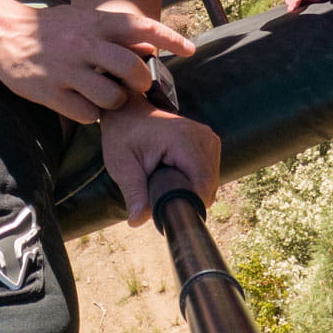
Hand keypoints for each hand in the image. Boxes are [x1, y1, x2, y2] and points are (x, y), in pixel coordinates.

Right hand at [0, 2, 197, 124]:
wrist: (4, 33)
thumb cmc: (51, 28)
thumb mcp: (83, 20)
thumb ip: (114, 32)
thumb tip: (149, 44)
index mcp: (95, 23)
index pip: (142, 26)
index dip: (170, 38)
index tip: (191, 50)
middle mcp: (85, 45)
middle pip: (131, 68)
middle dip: (141, 82)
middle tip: (136, 86)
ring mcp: (68, 70)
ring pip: (111, 96)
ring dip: (116, 101)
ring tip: (106, 96)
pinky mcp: (52, 92)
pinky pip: (87, 113)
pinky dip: (91, 113)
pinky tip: (83, 104)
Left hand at [102, 99, 220, 226]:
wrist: (129, 112)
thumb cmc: (123, 135)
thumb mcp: (122, 165)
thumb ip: (133, 193)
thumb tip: (137, 221)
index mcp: (184, 139)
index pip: (203, 183)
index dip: (189, 204)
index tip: (168, 213)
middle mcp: (203, 136)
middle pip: (209, 185)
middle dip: (187, 199)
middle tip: (160, 197)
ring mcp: (209, 138)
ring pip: (211, 182)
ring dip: (191, 191)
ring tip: (166, 183)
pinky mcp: (210, 143)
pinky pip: (209, 174)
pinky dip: (194, 183)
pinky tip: (175, 177)